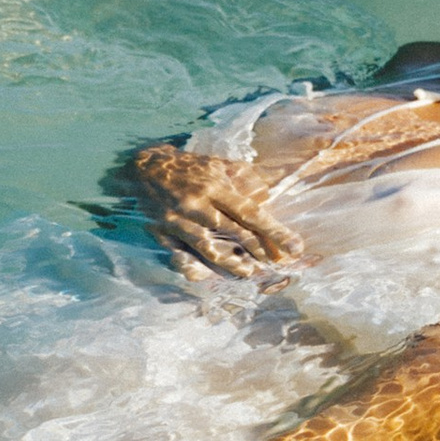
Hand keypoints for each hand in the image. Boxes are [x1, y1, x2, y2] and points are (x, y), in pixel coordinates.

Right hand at [120, 142, 296, 283]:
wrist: (144, 168)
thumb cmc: (188, 167)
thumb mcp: (217, 165)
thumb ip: (244, 176)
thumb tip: (272, 186)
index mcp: (214, 187)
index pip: (250, 213)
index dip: (274, 232)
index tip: (295, 247)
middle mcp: (198, 206)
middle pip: (234, 234)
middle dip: (259, 251)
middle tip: (278, 264)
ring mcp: (179, 222)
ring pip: (209, 249)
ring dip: (231, 265)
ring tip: (248, 273)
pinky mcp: (164, 234)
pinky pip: (182, 255)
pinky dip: (196, 268)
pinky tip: (208, 275)